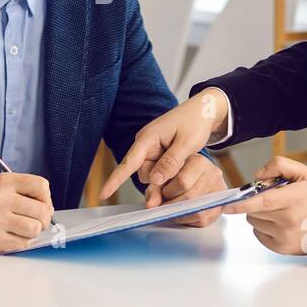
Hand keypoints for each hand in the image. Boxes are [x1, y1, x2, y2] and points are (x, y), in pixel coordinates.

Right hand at [0, 173, 54, 253]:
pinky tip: (11, 235)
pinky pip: (23, 243)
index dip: (46, 198)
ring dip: (32, 231)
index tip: (41, 204)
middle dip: (43, 218)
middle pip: (42, 210)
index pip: (41, 186)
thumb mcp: (1, 185)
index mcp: (5, 182)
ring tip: (22, 228)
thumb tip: (50, 210)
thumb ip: (25, 191)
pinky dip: (21, 241)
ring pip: (35, 228)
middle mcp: (0, 199)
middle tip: (35, 220)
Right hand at [97, 88, 229, 201]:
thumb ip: (170, 162)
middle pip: (146, 174)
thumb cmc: (195, 122)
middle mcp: (145, 145)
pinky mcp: (158, 153)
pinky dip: (171, 171)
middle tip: (183, 167)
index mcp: (147, 138)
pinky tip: (182, 161)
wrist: (203, 111)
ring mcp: (151, 149)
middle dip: (162, 178)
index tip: (103, 195)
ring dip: (169, 174)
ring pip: (154, 175)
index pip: (128, 163)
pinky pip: (160, 170)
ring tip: (185, 159)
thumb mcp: (187, 143)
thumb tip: (154, 180)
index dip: (115, 180)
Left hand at [146, 153, 225, 227]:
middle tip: (165, 204)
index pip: (182, 181)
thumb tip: (151, 206)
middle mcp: (213, 173)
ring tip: (172, 210)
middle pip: (190, 197)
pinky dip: (189, 221)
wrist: (190, 176)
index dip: (168, 193)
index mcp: (198, 161)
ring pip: (197, 211)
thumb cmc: (174, 175)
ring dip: (180, 215)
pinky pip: (204, 220)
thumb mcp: (162, 176)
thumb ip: (154, 189)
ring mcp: (219, 190)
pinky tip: (182, 214)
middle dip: (173, 205)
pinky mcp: (221, 205)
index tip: (161, 195)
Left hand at [222, 156, 306, 254]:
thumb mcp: (302, 173)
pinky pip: (258, 234)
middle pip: (254, 211)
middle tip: (269, 200)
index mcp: (294, 199)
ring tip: (277, 212)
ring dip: (259, 215)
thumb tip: (257, 175)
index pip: (263, 202)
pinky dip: (262, 228)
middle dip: (253, 204)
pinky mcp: (281, 248)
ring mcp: (284, 236)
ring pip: (254, 223)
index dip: (243, 204)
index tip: (227, 205)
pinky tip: (277, 223)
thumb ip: (279, 165)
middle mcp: (289, 220)